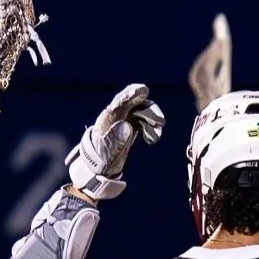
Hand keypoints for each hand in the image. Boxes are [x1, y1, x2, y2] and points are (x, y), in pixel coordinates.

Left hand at [66, 83, 166, 200]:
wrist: (98, 168)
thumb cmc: (100, 159)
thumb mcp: (107, 151)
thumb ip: (116, 138)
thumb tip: (127, 125)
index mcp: (107, 119)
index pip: (120, 102)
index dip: (131, 94)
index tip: (144, 90)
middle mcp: (115, 116)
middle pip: (132, 104)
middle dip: (147, 109)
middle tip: (160, 120)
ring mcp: (122, 121)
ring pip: (140, 112)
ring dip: (151, 120)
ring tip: (157, 134)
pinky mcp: (128, 128)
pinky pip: (142, 121)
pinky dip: (150, 127)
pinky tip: (152, 138)